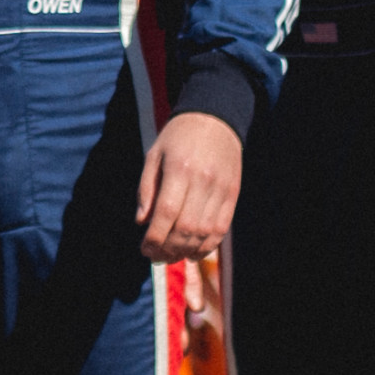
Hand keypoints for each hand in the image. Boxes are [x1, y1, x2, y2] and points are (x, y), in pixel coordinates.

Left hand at [136, 109, 243, 261]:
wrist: (215, 117)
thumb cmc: (178, 137)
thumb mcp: (154, 154)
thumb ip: (146, 188)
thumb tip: (142, 222)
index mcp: (179, 169)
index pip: (166, 213)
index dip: (154, 237)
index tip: (144, 249)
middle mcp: (202, 180)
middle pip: (186, 227)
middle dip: (168, 249)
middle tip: (156, 257)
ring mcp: (221, 188)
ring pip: (204, 232)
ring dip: (186, 251)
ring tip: (172, 257)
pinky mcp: (233, 193)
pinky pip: (221, 228)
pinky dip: (207, 245)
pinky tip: (193, 252)